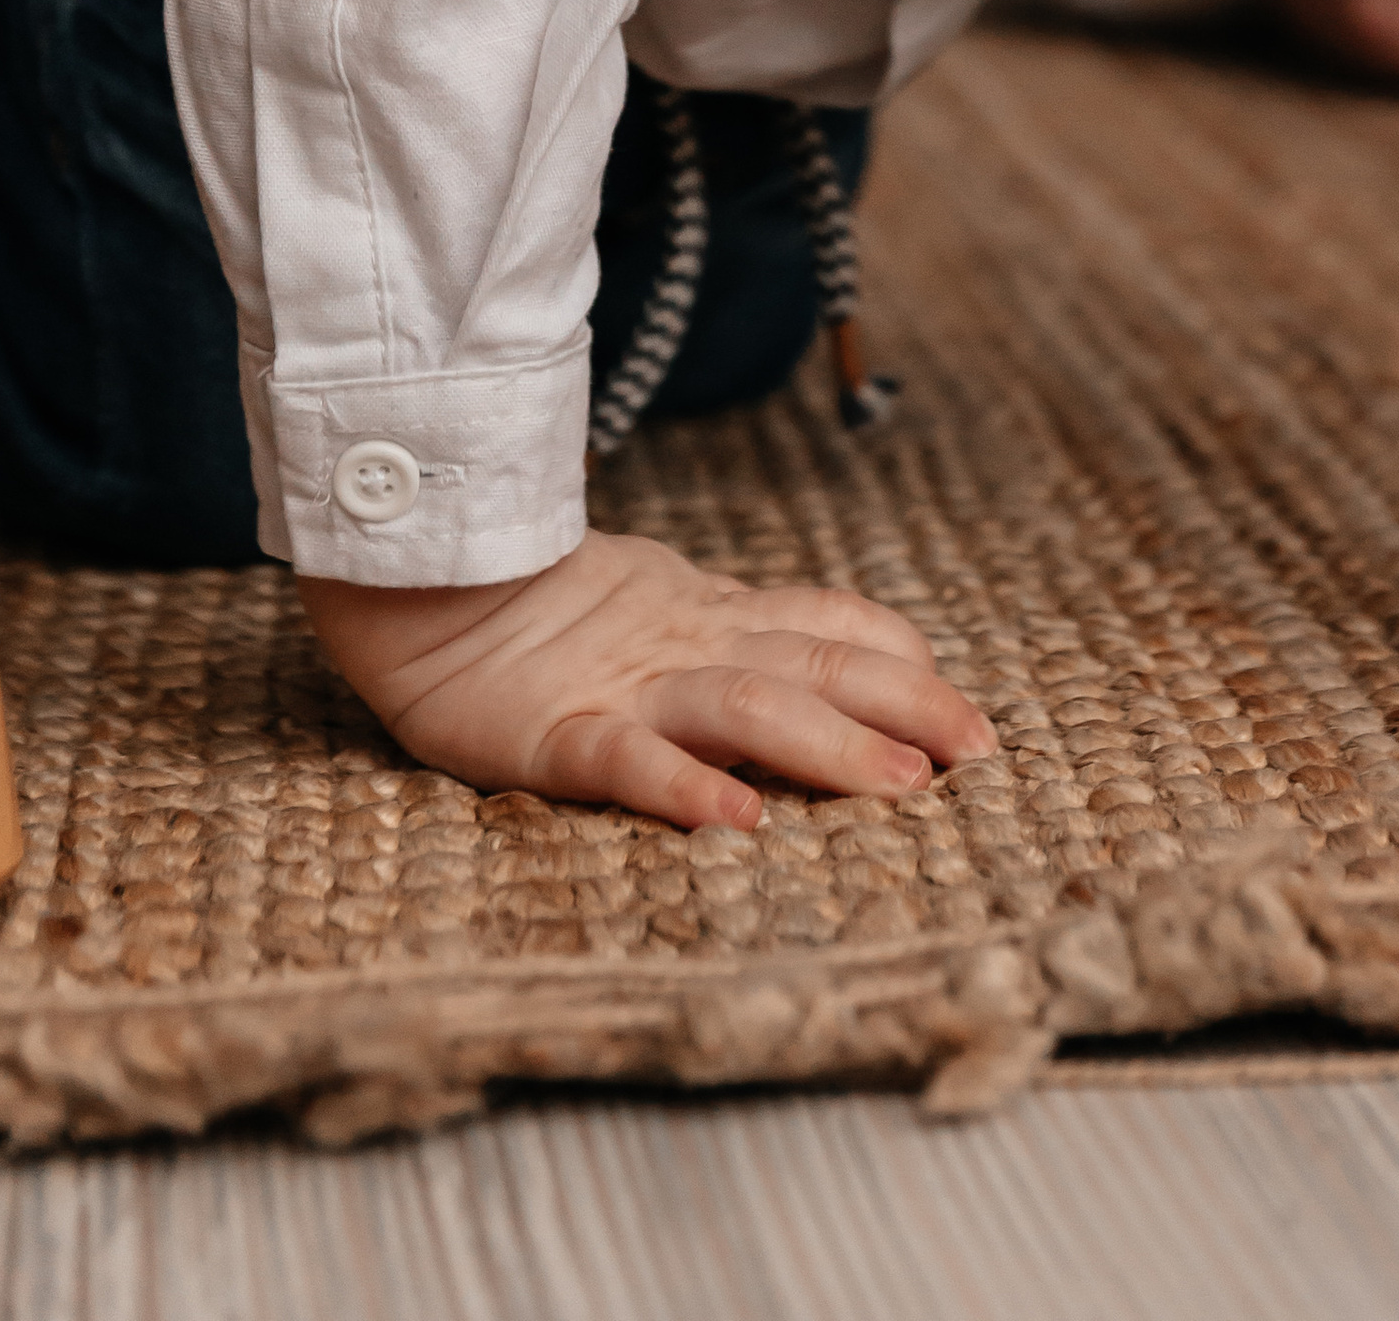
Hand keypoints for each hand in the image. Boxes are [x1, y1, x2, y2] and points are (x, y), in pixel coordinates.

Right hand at [301, 527, 996, 828]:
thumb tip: (834, 659)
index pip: (833, 626)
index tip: (973, 714)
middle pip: (818, 667)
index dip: (908, 665)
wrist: (418, 575)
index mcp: (714, 617)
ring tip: (899, 788)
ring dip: (831, 747)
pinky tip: (739, 823)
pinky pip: (629, 761)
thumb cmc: (539, 601)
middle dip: (907, 709)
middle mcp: (689, 646)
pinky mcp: (553, 733)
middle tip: (979, 753)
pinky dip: (688, 789)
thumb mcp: (663, 603)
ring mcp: (625, 686)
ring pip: (748, 710)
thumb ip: (735, 631)